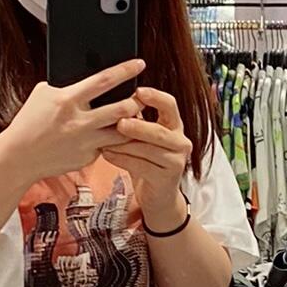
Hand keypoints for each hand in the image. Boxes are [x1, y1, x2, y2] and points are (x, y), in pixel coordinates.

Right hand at [0, 62, 143, 185]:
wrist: (18, 157)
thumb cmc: (29, 122)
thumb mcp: (43, 94)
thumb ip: (67, 86)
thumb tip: (86, 75)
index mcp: (68, 100)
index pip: (104, 80)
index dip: (125, 70)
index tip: (139, 64)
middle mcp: (79, 122)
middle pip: (122, 108)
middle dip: (136, 101)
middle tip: (140, 97)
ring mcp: (85, 142)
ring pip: (122, 132)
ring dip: (130, 124)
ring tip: (132, 117)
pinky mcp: (87, 158)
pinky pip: (107, 147)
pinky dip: (110, 140)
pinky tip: (108, 136)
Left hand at [111, 86, 192, 228]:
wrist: (158, 196)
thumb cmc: (147, 161)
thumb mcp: (143, 138)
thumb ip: (136, 120)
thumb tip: (114, 99)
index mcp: (175, 126)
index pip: (170, 105)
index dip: (156, 97)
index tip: (138, 91)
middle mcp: (181, 142)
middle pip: (159, 130)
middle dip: (138, 126)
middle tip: (118, 122)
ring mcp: (176, 161)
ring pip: (148, 149)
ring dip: (124, 145)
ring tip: (105, 141)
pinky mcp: (167, 178)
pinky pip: (142, 166)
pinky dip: (122, 160)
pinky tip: (107, 155)